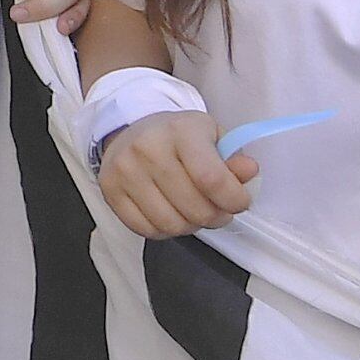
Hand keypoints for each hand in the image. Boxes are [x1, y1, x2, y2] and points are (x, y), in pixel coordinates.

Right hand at [96, 110, 256, 239]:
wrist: (133, 129)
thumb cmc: (178, 136)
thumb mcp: (211, 136)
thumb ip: (232, 158)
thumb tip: (249, 171)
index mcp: (180, 130)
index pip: (211, 178)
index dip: (233, 199)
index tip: (240, 202)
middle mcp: (148, 148)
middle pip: (194, 208)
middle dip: (216, 216)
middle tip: (219, 210)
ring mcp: (125, 171)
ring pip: (171, 224)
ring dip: (191, 226)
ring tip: (195, 212)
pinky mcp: (110, 190)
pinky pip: (146, 230)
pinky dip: (165, 230)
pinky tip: (172, 213)